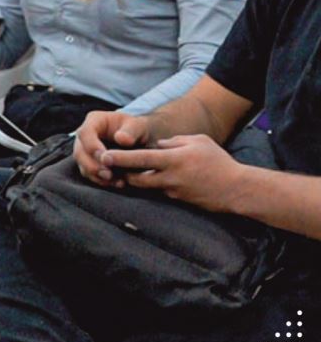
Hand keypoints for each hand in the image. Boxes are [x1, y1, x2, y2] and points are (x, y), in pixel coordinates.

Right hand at [74, 111, 150, 186]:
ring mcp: (86, 151)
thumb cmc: (137, 130)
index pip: (85, 132)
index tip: (104, 158)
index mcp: (95, 120)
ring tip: (116, 181)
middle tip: (108, 174)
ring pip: (83, 165)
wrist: (139, 140)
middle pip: (80, 151)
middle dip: (92, 165)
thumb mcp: (138, 126)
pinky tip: (117, 183)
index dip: (92, 146)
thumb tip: (122, 139)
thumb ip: (131, 131)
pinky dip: (102, 181)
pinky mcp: (90, 164)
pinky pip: (90, 175)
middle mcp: (86, 136)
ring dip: (97, 176)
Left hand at [103, 134, 242, 211]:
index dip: (120, 158)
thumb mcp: (197, 140)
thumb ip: (173, 141)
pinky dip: (154, 185)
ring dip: (136, 180)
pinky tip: (154, 179)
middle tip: (109, 166)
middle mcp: (170, 178)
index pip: (140, 158)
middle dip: (122, 173)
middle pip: (136, 178)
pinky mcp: (178, 201)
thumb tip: (157, 144)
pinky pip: (160, 192)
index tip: (104, 155)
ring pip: (146, 187)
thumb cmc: (218, 161)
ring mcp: (173, 192)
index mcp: (173, 159)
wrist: (236, 189)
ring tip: (126, 172)